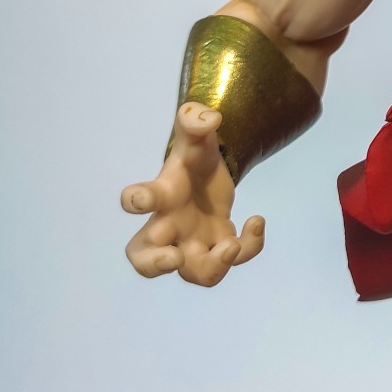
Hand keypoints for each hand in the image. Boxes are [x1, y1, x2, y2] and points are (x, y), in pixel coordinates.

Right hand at [121, 103, 264, 285]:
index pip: (139, 201)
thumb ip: (196, 123)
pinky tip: (256, 221)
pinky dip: (250, 247)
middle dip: (155, 264)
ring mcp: (192, 244)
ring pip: (193, 274)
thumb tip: (206, 116)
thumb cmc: (193, 162)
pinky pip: (232, 260)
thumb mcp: (197, 140)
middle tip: (174, 259)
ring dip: (213, 268)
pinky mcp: (217, 249)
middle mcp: (170, 227)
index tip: (139, 200)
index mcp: (163, 196)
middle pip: (144, 258)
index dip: (135, 201)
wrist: (208, 179)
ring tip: (232, 246)